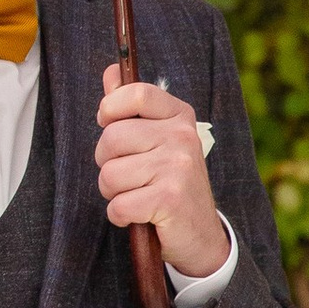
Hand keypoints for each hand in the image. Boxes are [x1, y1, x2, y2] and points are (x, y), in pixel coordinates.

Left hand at [95, 68, 227, 279]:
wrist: (202, 235)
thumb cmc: (171, 184)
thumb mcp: (158, 140)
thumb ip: (131, 107)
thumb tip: (110, 71)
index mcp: (179, 117)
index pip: (136, 94)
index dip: (110, 109)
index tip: (108, 124)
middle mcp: (182, 137)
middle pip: (111, 138)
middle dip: (107, 164)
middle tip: (128, 177)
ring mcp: (178, 166)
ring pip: (110, 174)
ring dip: (113, 194)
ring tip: (137, 197)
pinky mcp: (171, 198)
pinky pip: (118, 204)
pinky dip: (120, 216)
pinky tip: (139, 217)